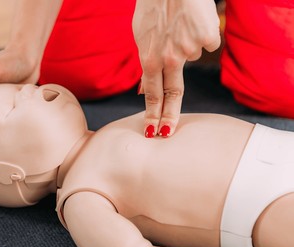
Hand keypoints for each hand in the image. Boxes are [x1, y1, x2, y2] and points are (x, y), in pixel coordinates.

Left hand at [133, 0, 220, 137]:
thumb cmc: (153, 8)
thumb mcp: (140, 37)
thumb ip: (145, 63)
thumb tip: (142, 89)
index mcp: (150, 58)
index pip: (152, 94)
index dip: (152, 114)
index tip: (151, 131)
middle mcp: (170, 58)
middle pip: (173, 94)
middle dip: (169, 117)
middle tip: (167, 133)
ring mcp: (189, 49)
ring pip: (192, 57)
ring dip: (187, 46)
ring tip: (179, 26)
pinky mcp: (206, 38)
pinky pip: (207, 44)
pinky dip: (202, 35)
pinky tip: (193, 22)